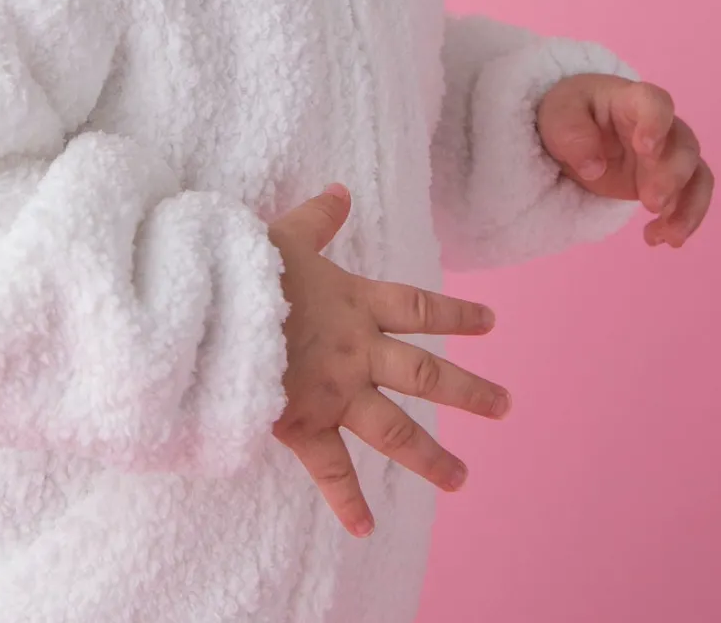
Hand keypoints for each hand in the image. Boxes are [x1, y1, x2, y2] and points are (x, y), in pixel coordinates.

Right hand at [266, 184, 508, 539]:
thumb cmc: (245, 266)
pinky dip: (347, 501)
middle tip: (506, 407)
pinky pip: (331, 469)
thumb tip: (341, 191)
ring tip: (462, 479)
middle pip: (425, 374)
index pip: (420, 308)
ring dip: (431, 456)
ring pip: (396, 429)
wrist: (214, 307)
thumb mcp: (285, 234)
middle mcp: (357, 350)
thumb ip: (318, 219)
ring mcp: (335, 391)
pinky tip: (366, 529)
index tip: (491, 324)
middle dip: (469, 391)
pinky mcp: (304, 424)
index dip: (457, 316)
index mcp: (356, 302)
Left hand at [535, 74, 713, 247]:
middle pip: (684, 145)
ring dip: (689, 206)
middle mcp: (660, 126)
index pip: (655, 102)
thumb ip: (572, 135)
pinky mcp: (670, 180)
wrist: (576, 133)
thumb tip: (594, 168)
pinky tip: (659, 238)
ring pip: (698, 174)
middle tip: (650, 202)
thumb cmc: (570, 115)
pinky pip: (692, 198)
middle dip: (672, 176)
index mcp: (631, 100)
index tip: (645, 149)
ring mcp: (668, 154)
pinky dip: (683, 220)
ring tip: (669, 235)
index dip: (656, 123)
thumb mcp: (557, 116)